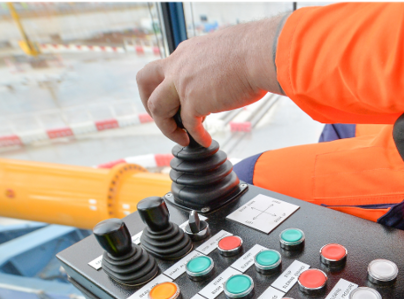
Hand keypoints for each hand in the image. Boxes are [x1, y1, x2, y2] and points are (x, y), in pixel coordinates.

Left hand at [137, 15, 284, 146]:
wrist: (259, 54)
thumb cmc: (253, 52)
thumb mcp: (224, 52)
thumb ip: (213, 65)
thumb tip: (220, 79)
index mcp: (186, 52)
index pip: (164, 68)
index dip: (164, 86)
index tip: (175, 101)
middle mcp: (178, 65)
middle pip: (144, 80)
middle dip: (147, 102)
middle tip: (163, 119)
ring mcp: (182, 83)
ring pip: (157, 108)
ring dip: (167, 128)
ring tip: (184, 139)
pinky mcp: (193, 101)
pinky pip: (188, 126)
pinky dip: (197, 137)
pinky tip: (206, 141)